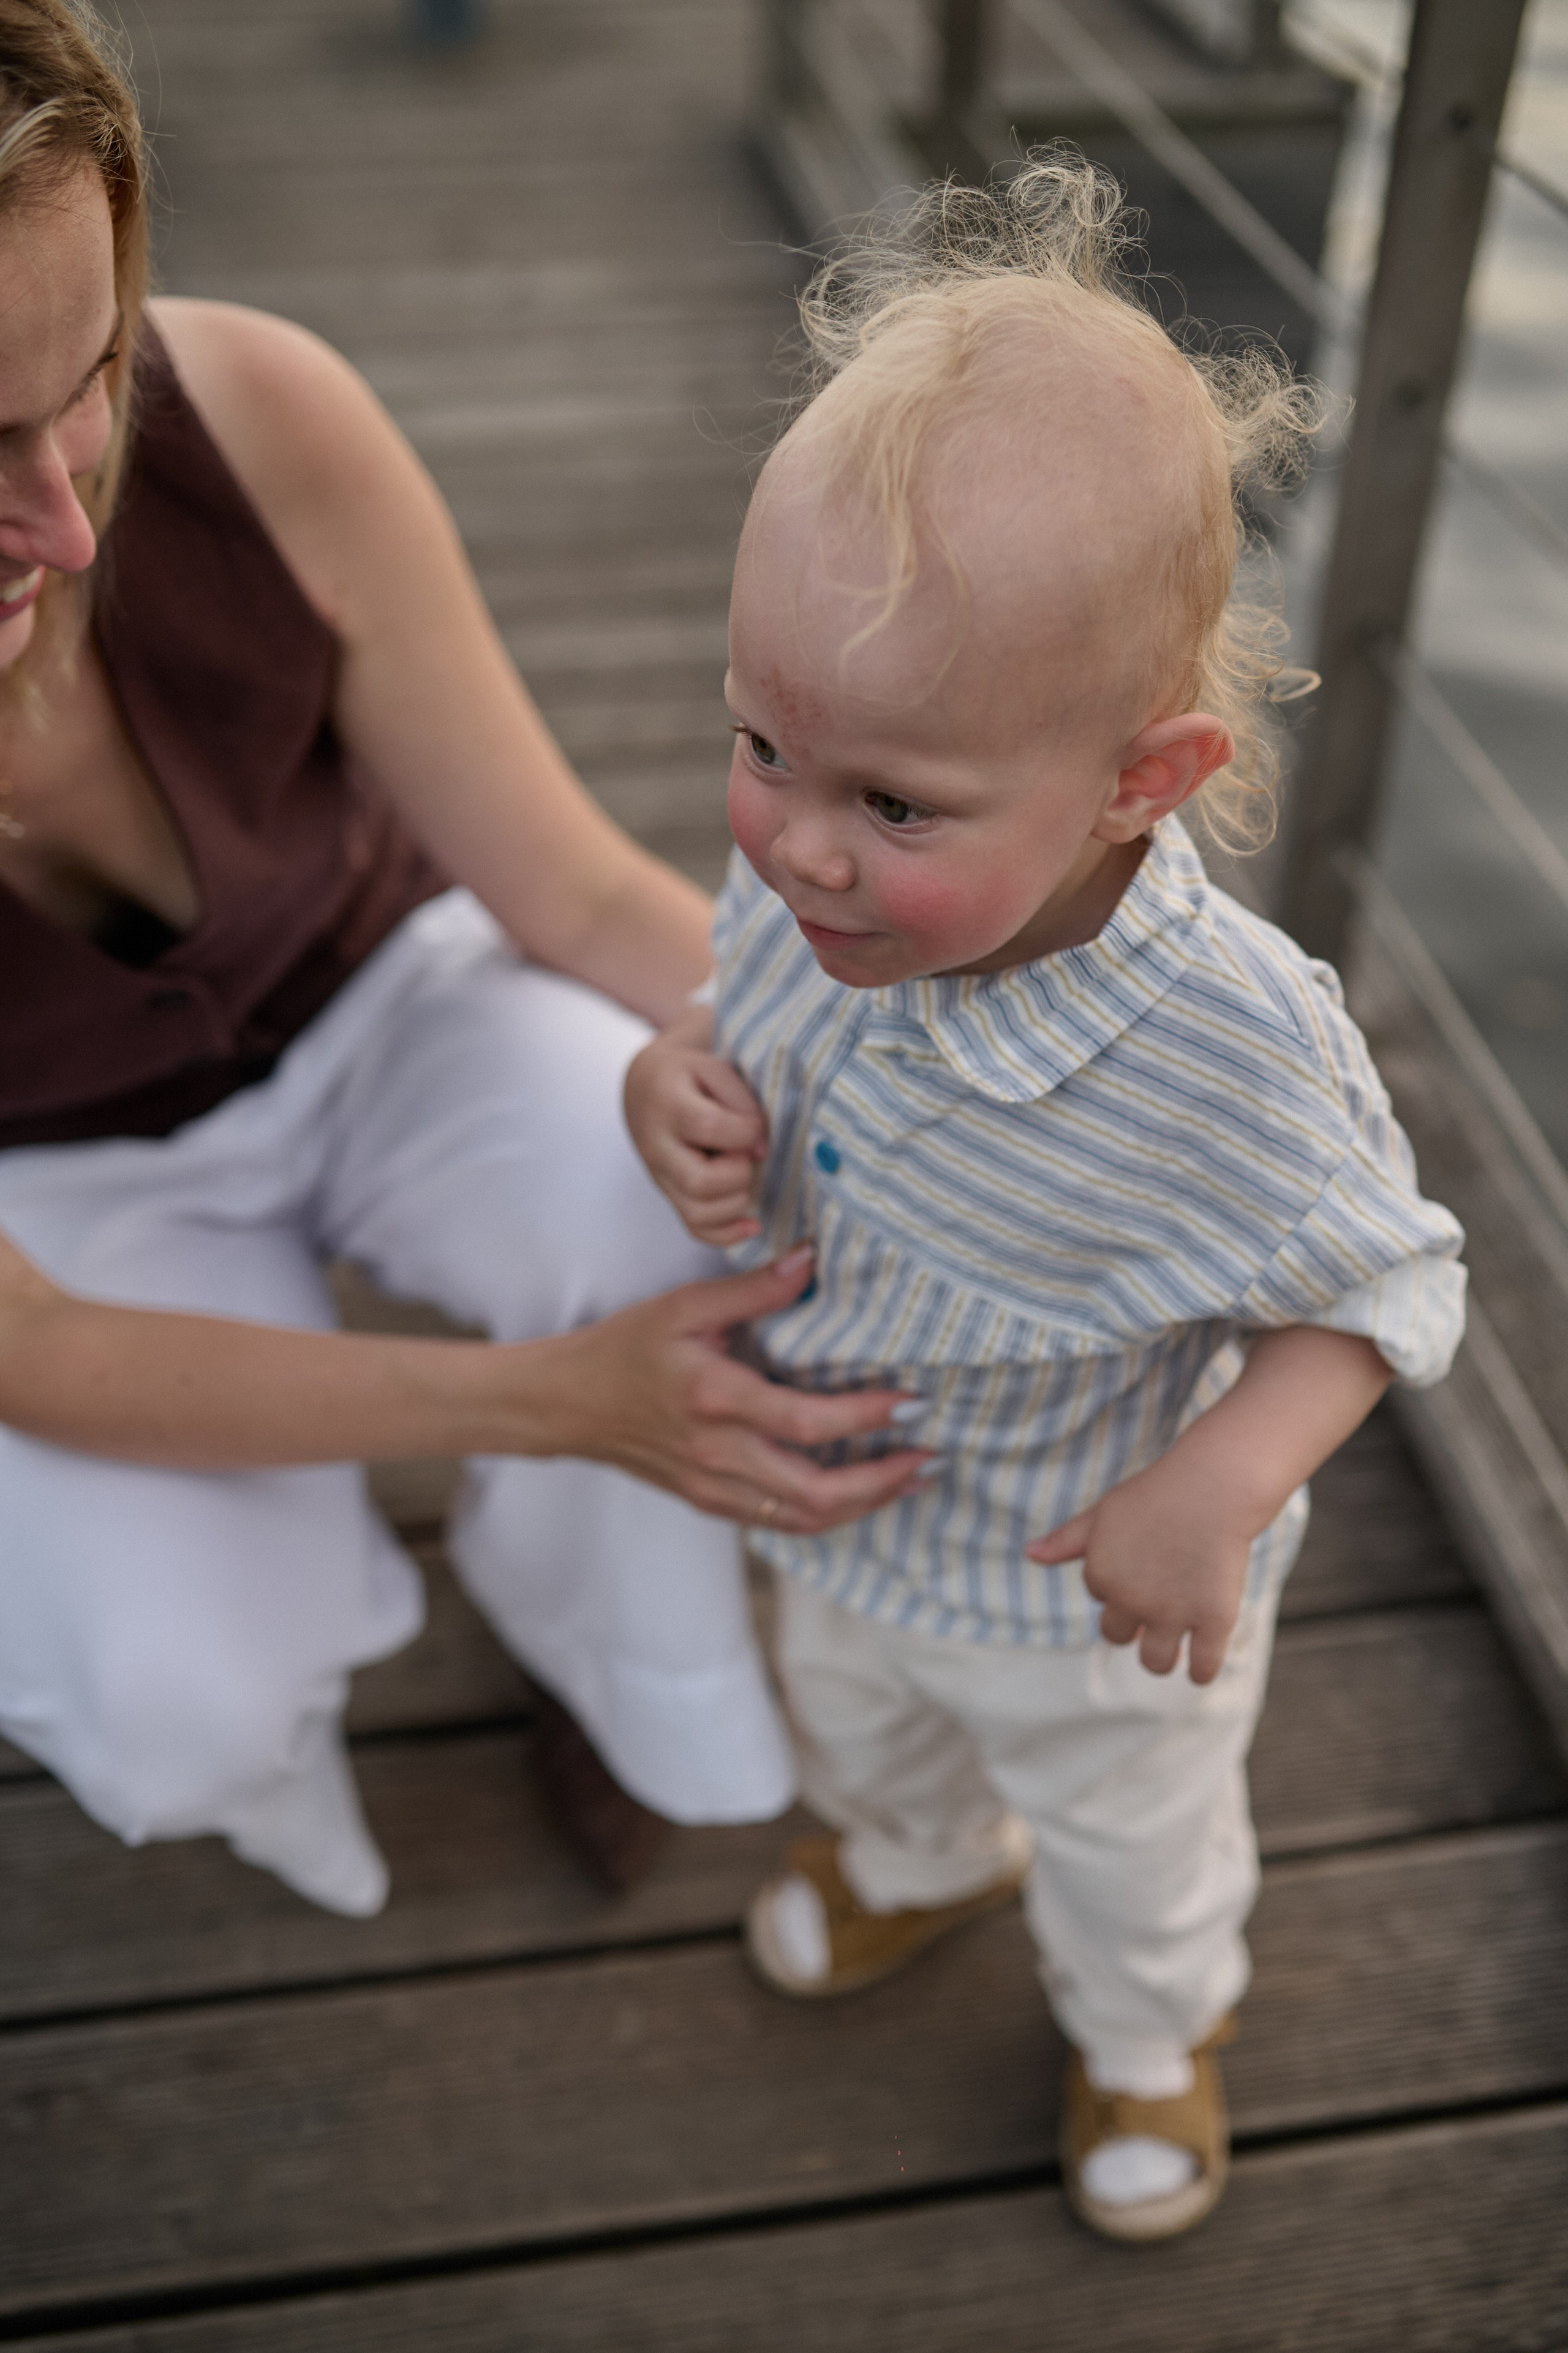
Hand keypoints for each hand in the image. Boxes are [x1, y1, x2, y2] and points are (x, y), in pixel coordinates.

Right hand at [537, 1243, 931, 1530]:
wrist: (564, 1405)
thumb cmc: (624, 1348)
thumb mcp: (684, 1308)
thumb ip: (752, 1290)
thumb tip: (811, 1261)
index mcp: (715, 1398)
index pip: (806, 1421)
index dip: (865, 1418)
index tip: (910, 1403)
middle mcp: (717, 1452)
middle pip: (815, 1491)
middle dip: (881, 1481)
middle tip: (928, 1458)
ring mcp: (711, 1486)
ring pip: (802, 1518)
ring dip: (863, 1505)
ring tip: (906, 1480)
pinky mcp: (707, 1502)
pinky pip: (777, 1523)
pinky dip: (824, 1515)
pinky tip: (856, 1495)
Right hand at [624, 1006, 768, 1245]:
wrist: (646, 1084)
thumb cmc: (691, 1073)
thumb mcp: (716, 1067)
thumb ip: (742, 1100)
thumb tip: (762, 1148)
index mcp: (667, 1103)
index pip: (708, 1127)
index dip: (745, 1130)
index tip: (756, 1123)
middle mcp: (657, 1146)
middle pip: (699, 1181)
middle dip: (739, 1172)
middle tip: (746, 1152)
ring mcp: (660, 1176)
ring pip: (698, 1213)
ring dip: (736, 1200)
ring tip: (744, 1172)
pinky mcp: (669, 1194)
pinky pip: (695, 1228)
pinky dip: (728, 1233)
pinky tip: (753, 1224)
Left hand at [1026, 1455, 1254, 1683]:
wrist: (1213, 1485)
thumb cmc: (1157, 1495)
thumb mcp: (1103, 1512)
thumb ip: (1066, 1540)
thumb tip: (1030, 1554)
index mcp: (1102, 1575)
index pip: (1101, 1596)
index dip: (1121, 1582)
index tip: (1145, 1560)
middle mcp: (1133, 1600)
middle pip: (1117, 1636)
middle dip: (1132, 1625)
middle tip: (1159, 1602)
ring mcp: (1173, 1613)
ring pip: (1155, 1662)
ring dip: (1160, 1658)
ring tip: (1174, 1645)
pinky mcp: (1214, 1620)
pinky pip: (1202, 1669)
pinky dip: (1200, 1672)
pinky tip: (1200, 1662)